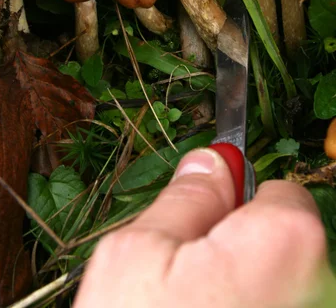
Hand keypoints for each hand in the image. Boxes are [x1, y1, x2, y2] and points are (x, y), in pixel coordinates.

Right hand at [74, 149, 327, 307]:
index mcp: (288, 245)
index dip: (237, 204)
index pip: (281, 193)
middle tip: (188, 287)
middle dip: (238, 252)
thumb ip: (186, 197)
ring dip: (240, 295)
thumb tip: (210, 161)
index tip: (207, 228)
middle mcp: (321, 290)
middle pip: (283, 248)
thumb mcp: (138, 254)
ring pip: (276, 291)